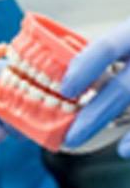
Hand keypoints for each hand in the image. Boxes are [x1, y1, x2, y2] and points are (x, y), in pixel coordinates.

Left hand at [61, 18, 129, 152]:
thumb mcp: (127, 36)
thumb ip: (106, 55)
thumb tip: (63, 84)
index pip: (106, 48)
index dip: (83, 69)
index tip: (65, 90)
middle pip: (124, 88)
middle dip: (95, 115)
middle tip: (70, 137)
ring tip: (114, 150)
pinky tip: (127, 151)